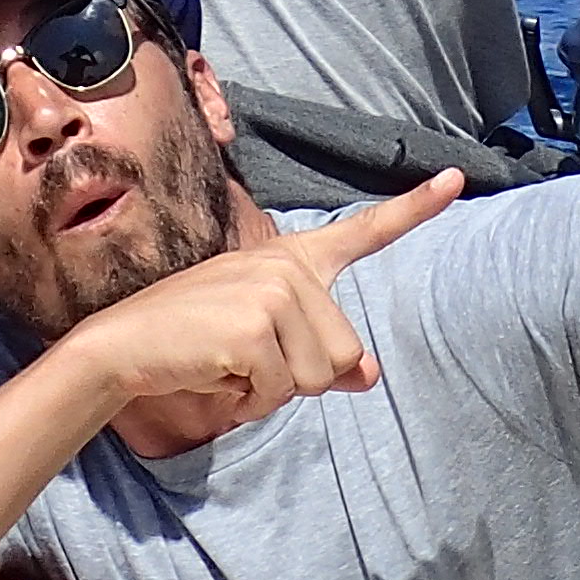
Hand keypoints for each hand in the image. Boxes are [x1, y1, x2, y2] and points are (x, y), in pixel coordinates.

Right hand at [63, 171, 455, 439]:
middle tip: (242, 358)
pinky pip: (280, 393)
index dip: (416, 207)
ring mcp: (272, 293)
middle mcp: (289, 268)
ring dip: (272, 391)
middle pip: (344, 352)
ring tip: (227, 363)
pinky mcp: (254, 329)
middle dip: (297, 376)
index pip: (364, 232)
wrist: (123, 346)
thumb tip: (369, 376)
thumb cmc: (194, 344)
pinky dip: (248, 401)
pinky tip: (215, 373)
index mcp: (293, 261)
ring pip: (317, 377)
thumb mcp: (265, 345)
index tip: (457, 178)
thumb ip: (321, 358)